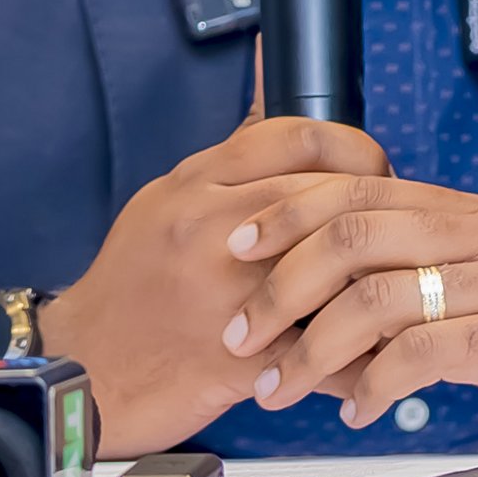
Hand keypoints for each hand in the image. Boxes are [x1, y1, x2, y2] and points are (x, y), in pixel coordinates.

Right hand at [36, 114, 391, 454]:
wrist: (81, 368)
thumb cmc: (126, 292)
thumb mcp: (163, 205)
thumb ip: (221, 167)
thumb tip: (267, 108)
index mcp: (195, 184)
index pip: (294, 135)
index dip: (353, 147)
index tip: (374, 169)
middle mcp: (209, 225)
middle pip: (323, 192)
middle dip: (376, 208)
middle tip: (395, 227)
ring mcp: (225, 289)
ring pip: (331, 261)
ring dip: (377, 273)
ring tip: (394, 283)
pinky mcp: (238, 353)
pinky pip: (321, 350)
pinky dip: (359, 356)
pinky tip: (378, 355)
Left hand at [219, 178, 477, 475]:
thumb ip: (435, 279)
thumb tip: (345, 297)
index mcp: (471, 215)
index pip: (359, 190)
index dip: (286, 213)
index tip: (231, 246)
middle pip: (353, 230)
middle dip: (279, 282)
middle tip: (239, 333)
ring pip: (379, 291)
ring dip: (313, 345)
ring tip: (280, 389)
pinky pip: (429, 351)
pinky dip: (377, 382)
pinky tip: (356, 409)